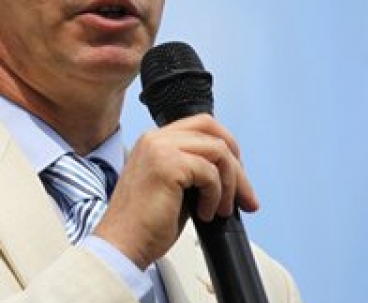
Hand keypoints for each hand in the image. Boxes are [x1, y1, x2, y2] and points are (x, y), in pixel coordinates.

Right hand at [92, 114, 258, 268]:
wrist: (123, 243)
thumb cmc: (144, 223)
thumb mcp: (172, 185)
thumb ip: (193, 168)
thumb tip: (229, 170)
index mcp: (154, 140)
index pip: (202, 124)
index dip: (226, 146)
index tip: (236, 176)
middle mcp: (155, 138)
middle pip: (213, 132)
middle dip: (236, 166)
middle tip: (244, 197)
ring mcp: (159, 149)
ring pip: (218, 151)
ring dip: (229, 185)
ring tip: (220, 209)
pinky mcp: (167, 165)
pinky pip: (210, 173)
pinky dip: (215, 196)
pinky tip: (204, 213)